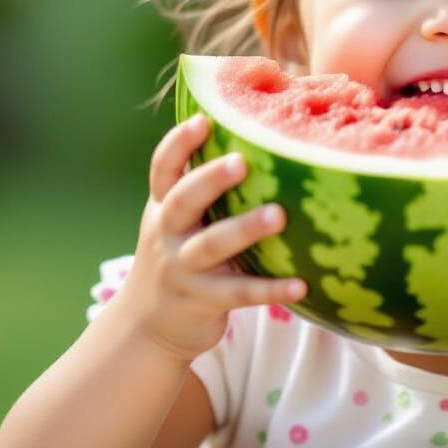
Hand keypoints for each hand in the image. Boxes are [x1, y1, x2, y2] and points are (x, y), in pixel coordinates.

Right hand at [111, 114, 307, 363]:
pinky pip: (241, 293)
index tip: (202, 120)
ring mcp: (183, 269)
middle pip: (183, 201)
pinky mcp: (204, 301)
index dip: (179, 144)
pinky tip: (301, 284)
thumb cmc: (178, 259)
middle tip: (242, 161)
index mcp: (162, 208)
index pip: (163, 170)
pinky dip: (271, 289)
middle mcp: (168, 235)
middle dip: (210, 179)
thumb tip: (256, 142)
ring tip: (279, 215)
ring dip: (245, 229)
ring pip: (213, 245)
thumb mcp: (176, 223)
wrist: (145, 327)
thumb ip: (201, 192)